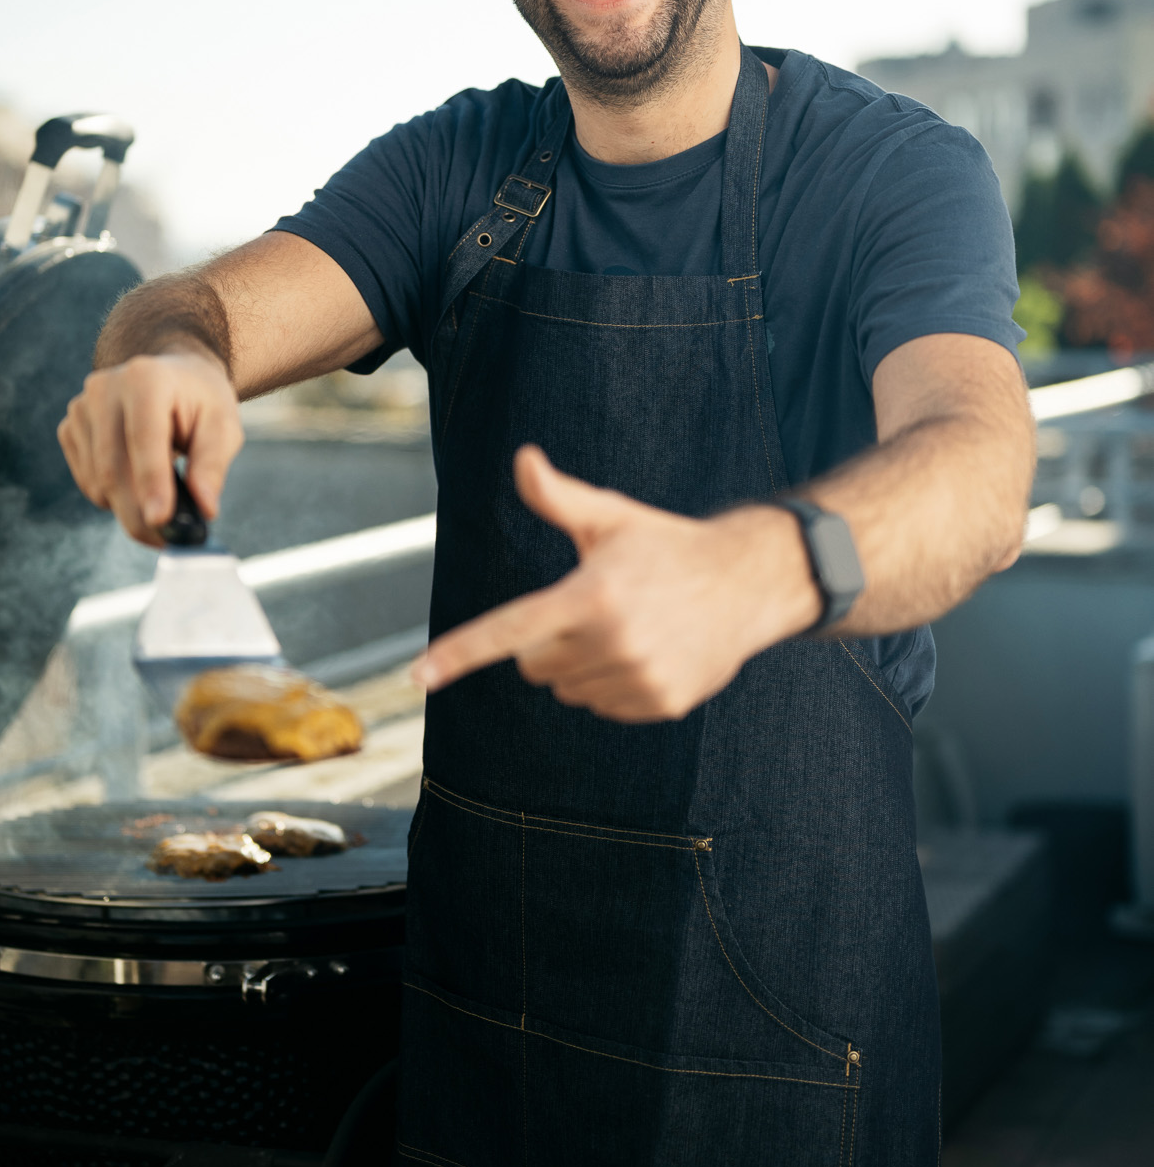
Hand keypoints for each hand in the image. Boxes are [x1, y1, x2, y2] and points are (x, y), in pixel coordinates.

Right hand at [58, 350, 243, 546]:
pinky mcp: (70, 429)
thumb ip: (213, 464)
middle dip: (139, 514)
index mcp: (146, 378)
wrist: (171, 375)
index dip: (152, 482)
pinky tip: (138, 483)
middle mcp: (104, 389)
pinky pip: (88, 482)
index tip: (162, 521)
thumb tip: (204, 508)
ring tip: (163, 504)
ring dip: (129, 509)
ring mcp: (80, 409)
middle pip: (113, 468)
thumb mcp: (223, 425)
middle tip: (167, 541)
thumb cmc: (200, 401)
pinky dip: (113, 498)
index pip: (144, 438)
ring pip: (98, 482)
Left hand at [411, 446, 820, 721]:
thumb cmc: (664, 546)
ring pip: (566, 689)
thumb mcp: (611, 517)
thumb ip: (558, 497)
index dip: (459, 654)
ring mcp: (639, 678)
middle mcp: (612, 641)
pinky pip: (602, 707)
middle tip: (590, 609)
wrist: (748, 582)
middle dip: (546, 641)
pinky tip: (647, 652)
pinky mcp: (660, 703)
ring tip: (625, 629)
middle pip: (533, 665)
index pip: (509, 631)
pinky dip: (612, 686)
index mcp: (590, 595)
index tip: (417, 677)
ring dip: (579, 665)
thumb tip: (522, 459)